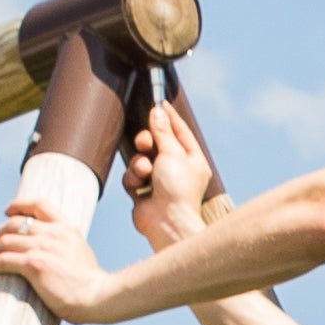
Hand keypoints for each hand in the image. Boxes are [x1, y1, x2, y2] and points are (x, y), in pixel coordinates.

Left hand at [0, 194, 115, 320]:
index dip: (19, 205)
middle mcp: (53, 233)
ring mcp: (43, 248)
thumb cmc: (90, 284)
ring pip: (5, 241)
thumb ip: (64, 247)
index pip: (39, 205)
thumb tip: (51, 255)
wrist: (97, 296)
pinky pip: (4, 259)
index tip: (8, 211)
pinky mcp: (34, 265)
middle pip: (15, 223)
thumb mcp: (80, 253)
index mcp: (66, 228)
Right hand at [124, 104, 223, 245]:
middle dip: (147, 142)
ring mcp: (160, 181)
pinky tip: (139, 188)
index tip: (159, 102)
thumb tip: (158, 111)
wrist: (166, 222)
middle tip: (145, 143)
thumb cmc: (177, 189)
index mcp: (192, 160)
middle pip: (156, 143)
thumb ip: (162, 131)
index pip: (181, 131)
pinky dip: (134, 179)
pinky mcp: (144, 192)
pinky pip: (132, 176)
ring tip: (145, 173)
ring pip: (141, 159)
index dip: (169, 116)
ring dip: (139, 164)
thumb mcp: (172, 153)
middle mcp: (177, 169)